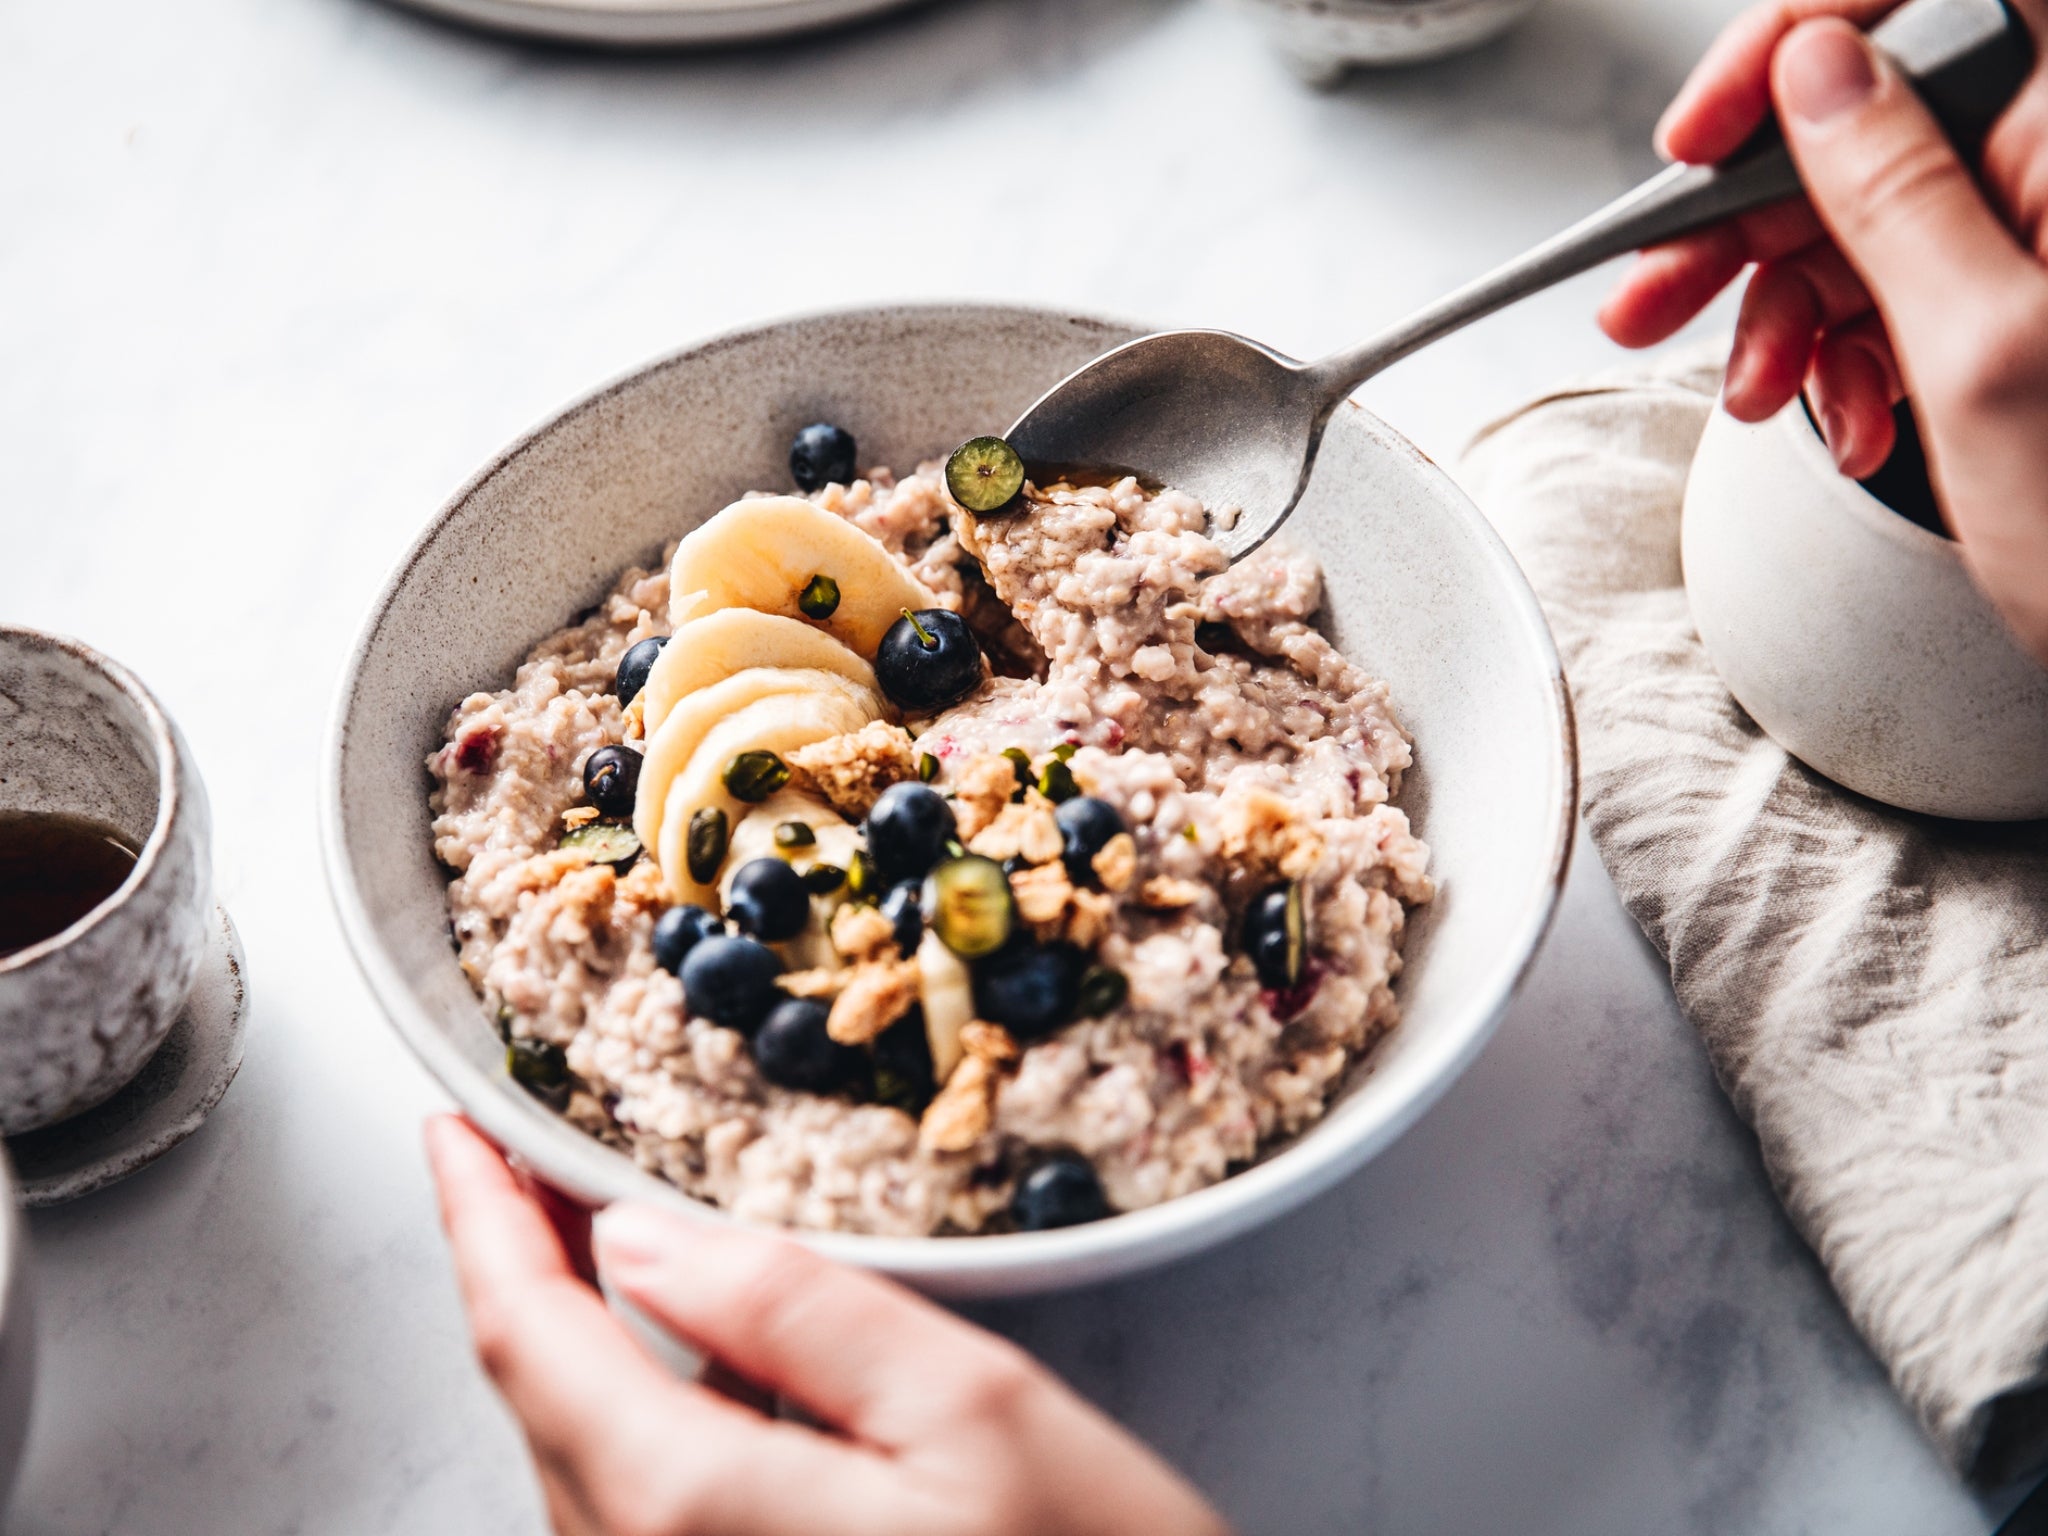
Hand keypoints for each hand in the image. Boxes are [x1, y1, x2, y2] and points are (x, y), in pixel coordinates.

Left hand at [424, 1116, 1230, 1535]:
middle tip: (525, 1153)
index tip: (456, 1127)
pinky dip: (630, 1405)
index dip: (480, 1217)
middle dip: (521, 1261)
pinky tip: (682, 1355)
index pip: (529, 1337)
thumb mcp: (970, 1412)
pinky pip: (638, 1507)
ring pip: (580, 1455)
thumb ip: (794, 1314)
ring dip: (570, 1333)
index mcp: (691, 1508)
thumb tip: (641, 1241)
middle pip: (539, 1398)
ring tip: (587, 1229)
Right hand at [1601, 0, 2047, 664]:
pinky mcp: (2023, 301)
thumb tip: (1815, 71)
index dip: (1804, 34)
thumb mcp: (1985, 351)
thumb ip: (1894, 191)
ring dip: (1780, 306)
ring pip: (1864, 215)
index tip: (1712, 122)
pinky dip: (1842, 352)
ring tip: (1750, 391)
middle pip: (1872, 112)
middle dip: (1750, 212)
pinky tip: (1839, 413)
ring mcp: (2044, 234)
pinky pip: (1896, 288)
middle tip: (1653, 291)